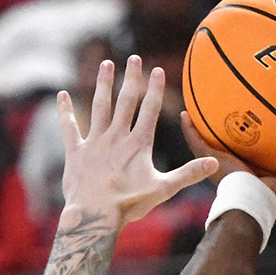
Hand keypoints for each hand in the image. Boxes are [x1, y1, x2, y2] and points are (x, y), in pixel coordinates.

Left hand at [59, 56, 217, 225]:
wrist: (94, 216)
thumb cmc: (128, 205)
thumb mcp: (163, 189)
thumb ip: (188, 174)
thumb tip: (214, 163)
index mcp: (138, 144)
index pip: (149, 110)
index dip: (154, 89)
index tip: (157, 69)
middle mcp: (116, 137)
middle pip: (126, 101)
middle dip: (131, 78)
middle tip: (134, 58)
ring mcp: (95, 142)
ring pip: (100, 106)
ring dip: (103, 84)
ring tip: (106, 64)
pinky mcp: (76, 152)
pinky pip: (69, 127)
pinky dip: (65, 111)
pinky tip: (61, 95)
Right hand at [179, 112, 275, 210]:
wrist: (249, 204)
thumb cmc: (270, 198)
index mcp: (250, 172)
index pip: (250, 155)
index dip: (253, 143)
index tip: (255, 127)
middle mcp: (232, 166)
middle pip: (227, 145)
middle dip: (225, 130)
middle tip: (225, 110)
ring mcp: (217, 162)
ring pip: (207, 141)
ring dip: (202, 126)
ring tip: (198, 106)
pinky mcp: (208, 158)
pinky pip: (196, 141)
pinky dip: (189, 128)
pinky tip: (185, 113)